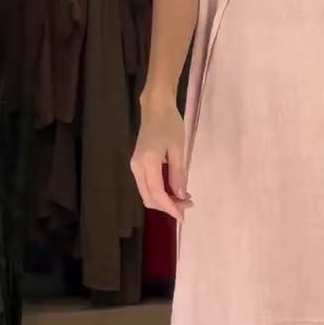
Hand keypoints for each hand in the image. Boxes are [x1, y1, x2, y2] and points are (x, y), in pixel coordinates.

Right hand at [130, 93, 192, 220]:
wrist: (155, 108)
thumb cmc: (170, 124)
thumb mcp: (179, 149)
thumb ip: (178, 173)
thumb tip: (180, 196)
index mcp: (148, 162)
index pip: (157, 193)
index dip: (170, 207)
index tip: (184, 217)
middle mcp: (137, 167)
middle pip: (149, 198)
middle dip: (168, 206)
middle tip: (188, 205)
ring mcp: (135, 166)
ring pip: (147, 194)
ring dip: (164, 201)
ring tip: (184, 198)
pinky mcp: (137, 165)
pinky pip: (147, 186)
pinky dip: (159, 193)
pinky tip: (174, 190)